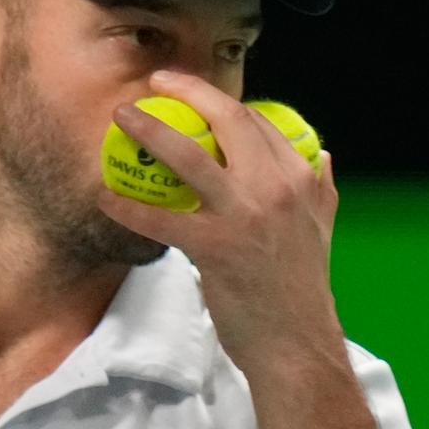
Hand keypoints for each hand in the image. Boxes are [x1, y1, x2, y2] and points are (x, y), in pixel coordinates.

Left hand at [96, 71, 343, 373]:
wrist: (296, 344)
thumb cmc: (302, 288)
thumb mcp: (322, 228)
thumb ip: (320, 187)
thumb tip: (320, 154)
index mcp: (299, 178)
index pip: (258, 121)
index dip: (221, 101)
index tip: (195, 93)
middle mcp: (275, 187)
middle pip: (227, 119)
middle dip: (187, 91)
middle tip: (155, 83)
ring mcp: (244, 215)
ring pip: (188, 156)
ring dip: (149, 130)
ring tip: (123, 118)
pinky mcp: (213, 248)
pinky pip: (159, 219)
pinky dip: (128, 205)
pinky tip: (106, 197)